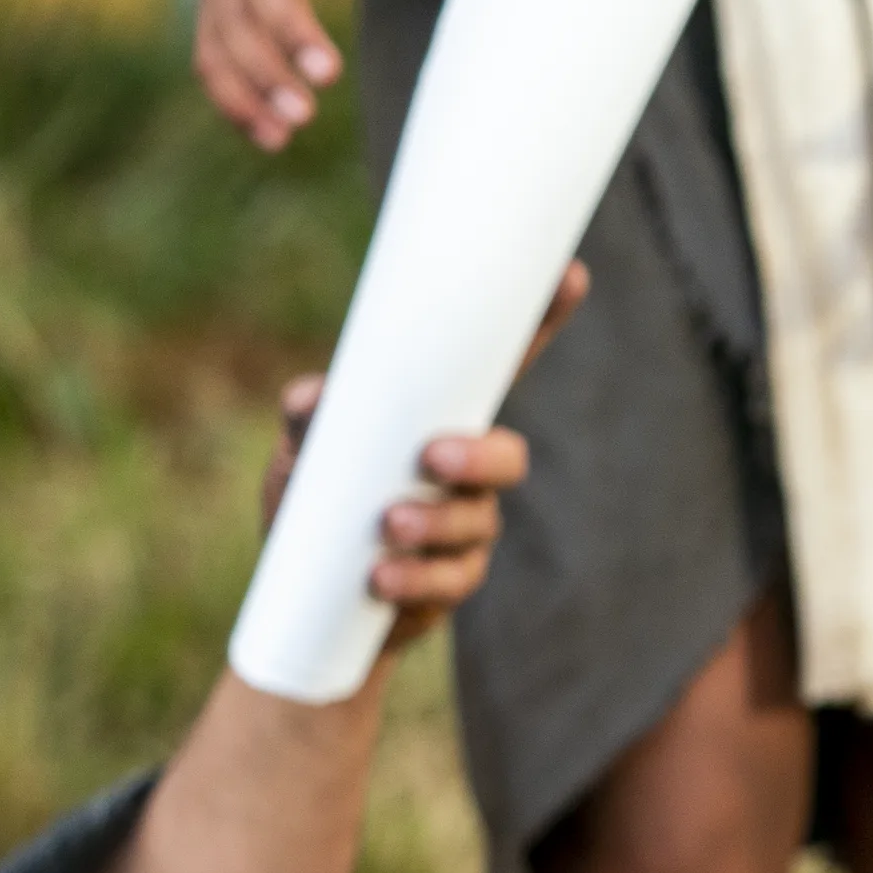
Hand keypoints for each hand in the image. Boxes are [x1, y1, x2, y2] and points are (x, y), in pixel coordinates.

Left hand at [257, 264, 574, 646]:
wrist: (305, 598)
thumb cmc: (311, 505)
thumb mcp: (302, 454)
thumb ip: (310, 420)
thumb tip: (311, 401)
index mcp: (440, 420)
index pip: (500, 368)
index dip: (542, 323)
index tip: (571, 274)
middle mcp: (467, 470)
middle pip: (507, 457)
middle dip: (479, 457)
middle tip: (431, 459)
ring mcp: (468, 527)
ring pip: (479, 521)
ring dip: (436, 523)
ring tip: (387, 527)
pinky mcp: (452, 581)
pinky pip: (451, 579)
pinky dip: (416, 577)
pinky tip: (380, 578)